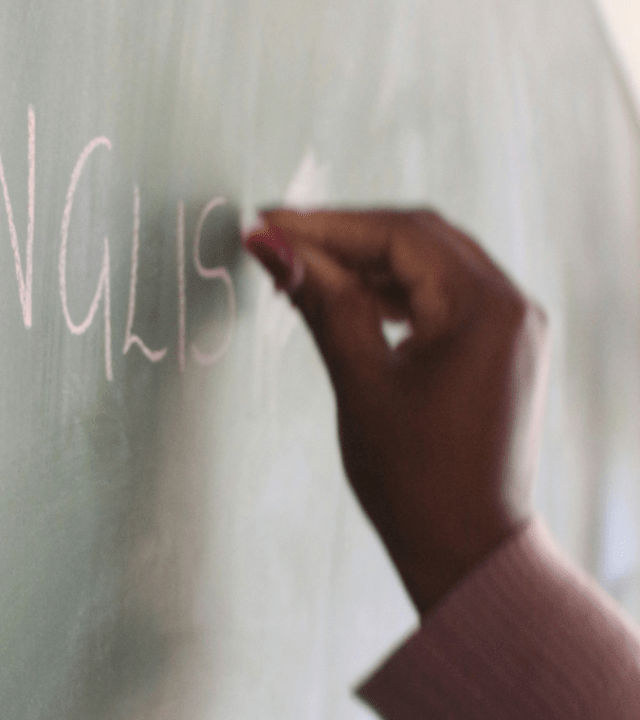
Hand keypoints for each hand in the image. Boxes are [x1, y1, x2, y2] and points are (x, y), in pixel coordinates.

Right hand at [245, 208, 549, 615]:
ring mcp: (509, 324)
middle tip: (278, 238)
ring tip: (303, 267)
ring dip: (365, 259)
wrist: (467, 553)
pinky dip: (391, 286)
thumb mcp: (360, 379)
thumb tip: (271, 247)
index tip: (268, 224)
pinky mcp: (497, 344)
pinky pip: (439, 291)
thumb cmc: (416, 480)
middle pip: (416, 238)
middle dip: (344, 235)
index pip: (398, 235)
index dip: (326, 224)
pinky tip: (349, 294)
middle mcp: (510, 305)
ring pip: (427, 261)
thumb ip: (320, 300)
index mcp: (486, 308)